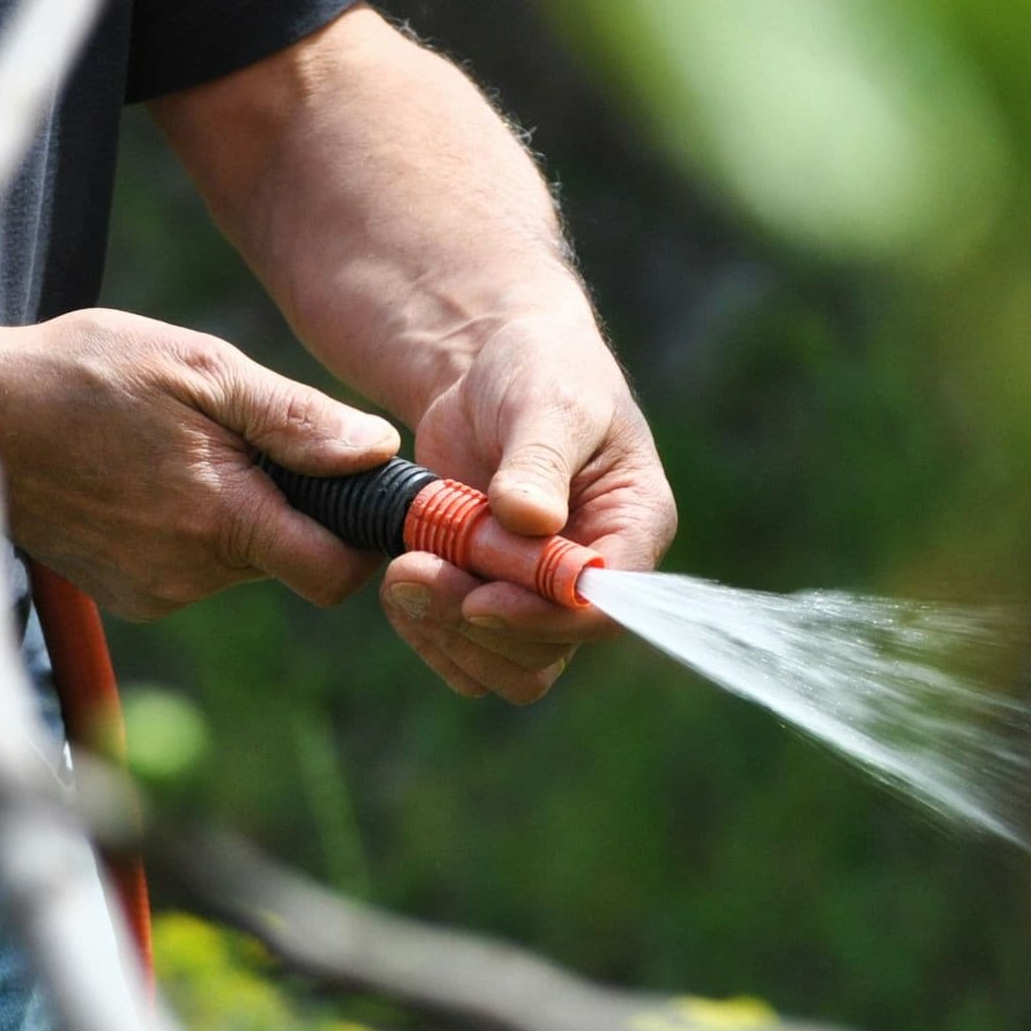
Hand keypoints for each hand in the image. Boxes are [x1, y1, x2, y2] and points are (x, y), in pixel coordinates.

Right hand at [0, 308, 399, 619]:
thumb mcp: (198, 368)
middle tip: (239, 435)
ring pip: (240, 559)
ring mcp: (154, 590)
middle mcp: (190, 574)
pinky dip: (190, 526)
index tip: (357, 490)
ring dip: (235, 510)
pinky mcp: (127, 595)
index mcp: (220, 519)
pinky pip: (194, 567)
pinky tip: (145, 476)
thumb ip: (293, 418)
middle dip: (287, 504)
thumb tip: (376, 451)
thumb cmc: (85, 374)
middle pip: (289, 558)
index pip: (333, 573)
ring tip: (177, 447)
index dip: (360, 536)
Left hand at [380, 312, 676, 701]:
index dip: (545, 618)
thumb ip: (539, 461)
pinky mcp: (489, 596)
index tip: (480, 598)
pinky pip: (463, 652)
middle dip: (479, 623)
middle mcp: (591, 575)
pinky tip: (396, 580)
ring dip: (447, 635)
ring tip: (400, 573)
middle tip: (412, 570)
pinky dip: (425, 630)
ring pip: (505, 666)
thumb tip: (529, 520)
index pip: (606, 609)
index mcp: (634, 527)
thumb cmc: (537, 369)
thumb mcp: (545, 401)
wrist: (487, 364)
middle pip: (550, 651)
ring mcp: (538, 593)